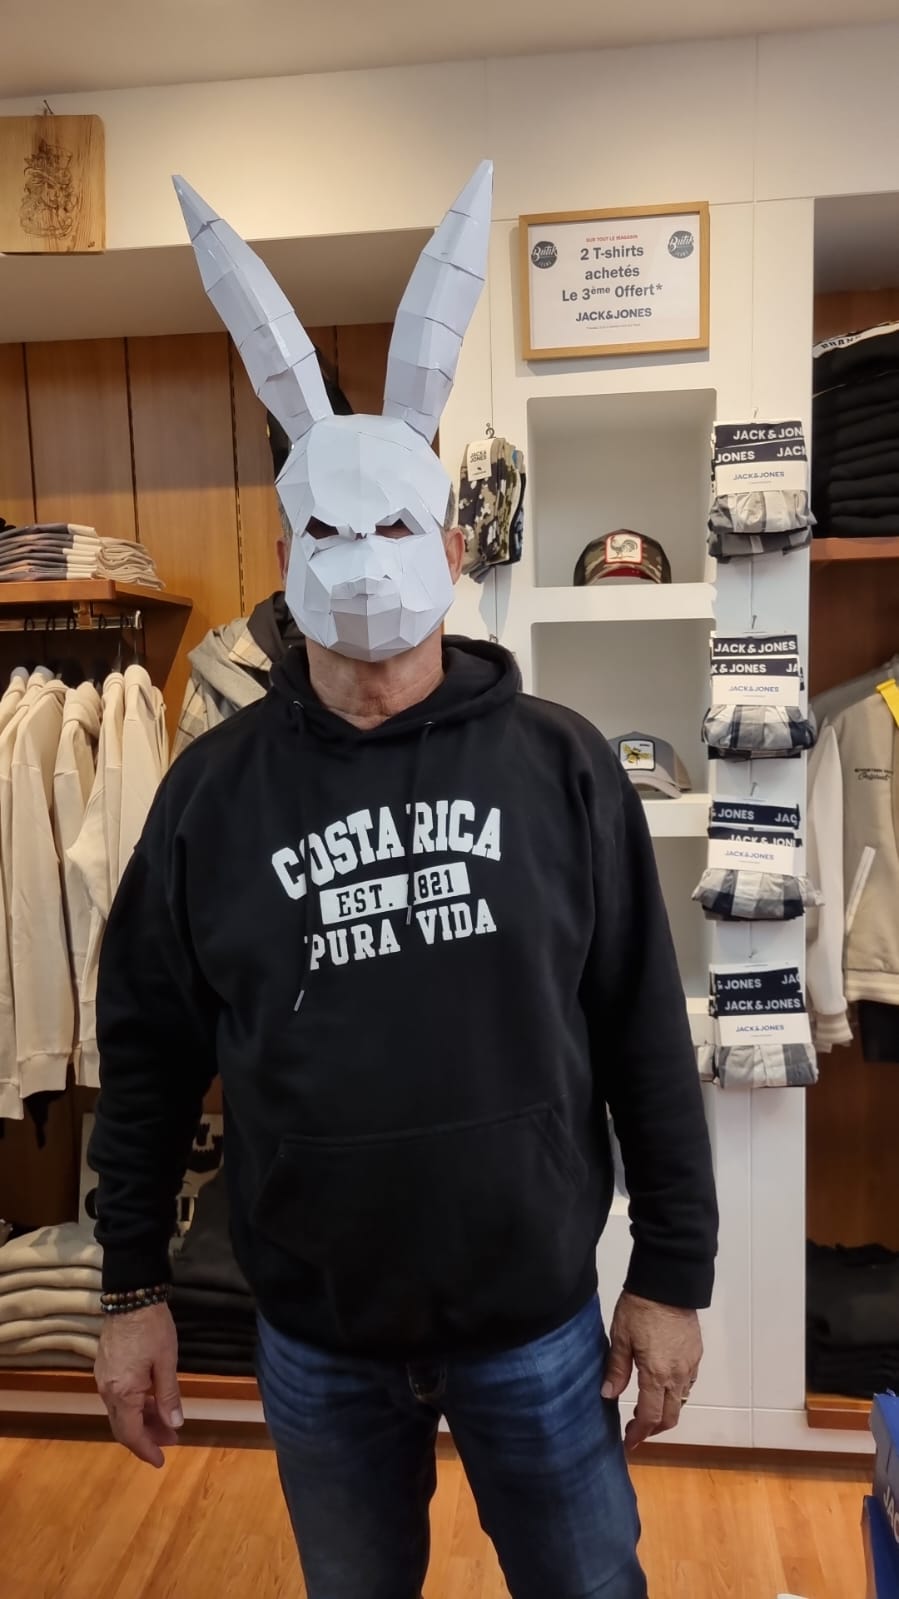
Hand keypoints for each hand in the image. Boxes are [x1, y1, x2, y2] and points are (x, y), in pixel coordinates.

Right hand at [94, 1302, 183, 1467]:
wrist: (131, 1295)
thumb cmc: (153, 1328)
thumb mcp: (166, 1362)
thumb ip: (169, 1396)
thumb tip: (175, 1425)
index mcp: (122, 1393)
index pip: (131, 1434)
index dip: (146, 1449)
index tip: (161, 1461)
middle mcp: (107, 1391)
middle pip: (123, 1426)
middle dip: (146, 1437)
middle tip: (170, 1442)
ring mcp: (103, 1379)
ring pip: (121, 1412)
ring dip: (142, 1421)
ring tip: (166, 1423)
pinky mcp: (105, 1368)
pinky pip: (118, 1398)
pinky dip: (135, 1406)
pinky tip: (151, 1402)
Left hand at [600, 1290, 701, 1450]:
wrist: (668, 1283)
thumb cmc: (639, 1308)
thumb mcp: (620, 1337)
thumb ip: (617, 1369)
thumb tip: (608, 1395)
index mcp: (656, 1374)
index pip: (650, 1416)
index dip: (639, 1434)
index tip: (629, 1443)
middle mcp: (677, 1375)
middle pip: (670, 1416)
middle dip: (653, 1429)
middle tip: (636, 1429)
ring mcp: (690, 1365)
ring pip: (681, 1401)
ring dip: (665, 1412)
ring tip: (647, 1408)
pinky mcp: (696, 1354)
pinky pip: (688, 1384)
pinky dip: (676, 1394)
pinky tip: (662, 1386)